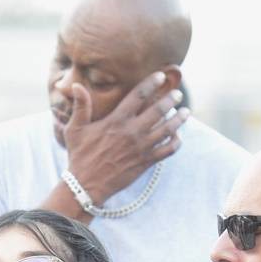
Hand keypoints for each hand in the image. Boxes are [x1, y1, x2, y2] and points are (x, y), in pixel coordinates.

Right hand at [63, 71, 189, 203]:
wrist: (86, 185)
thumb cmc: (79, 156)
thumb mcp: (75, 129)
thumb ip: (80, 106)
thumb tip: (75, 85)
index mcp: (116, 120)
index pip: (138, 95)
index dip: (151, 83)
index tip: (160, 76)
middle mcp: (132, 132)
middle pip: (158, 110)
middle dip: (170, 99)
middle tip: (177, 94)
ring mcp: (141, 147)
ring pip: (167, 129)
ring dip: (179, 119)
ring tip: (186, 112)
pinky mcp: (145, 162)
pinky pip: (167, 150)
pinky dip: (176, 142)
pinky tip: (178, 137)